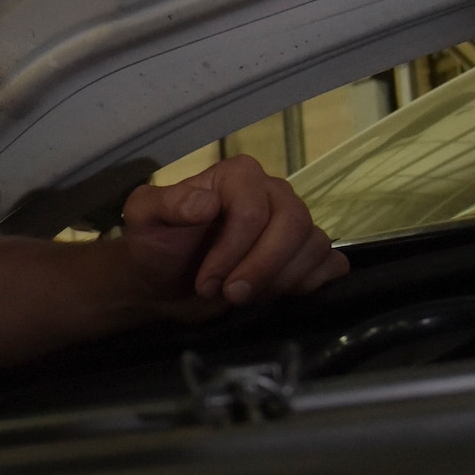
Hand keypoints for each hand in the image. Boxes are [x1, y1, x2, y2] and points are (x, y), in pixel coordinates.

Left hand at [120, 154, 347, 309]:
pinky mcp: (306, 256)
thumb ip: (164, 203)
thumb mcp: (143, 219)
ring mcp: (294, 224)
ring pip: (315, 246)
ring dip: (280, 280)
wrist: (164, 284)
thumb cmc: (156, 246)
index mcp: (238, 176)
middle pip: (294, 225)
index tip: (206, 280)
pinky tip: (276, 294)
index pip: (253, 210)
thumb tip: (206, 204)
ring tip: (243, 297)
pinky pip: (332, 264)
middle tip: (230, 295)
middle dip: (261, 267)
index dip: (233, 249)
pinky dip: (310, 283)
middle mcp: (274, 193)